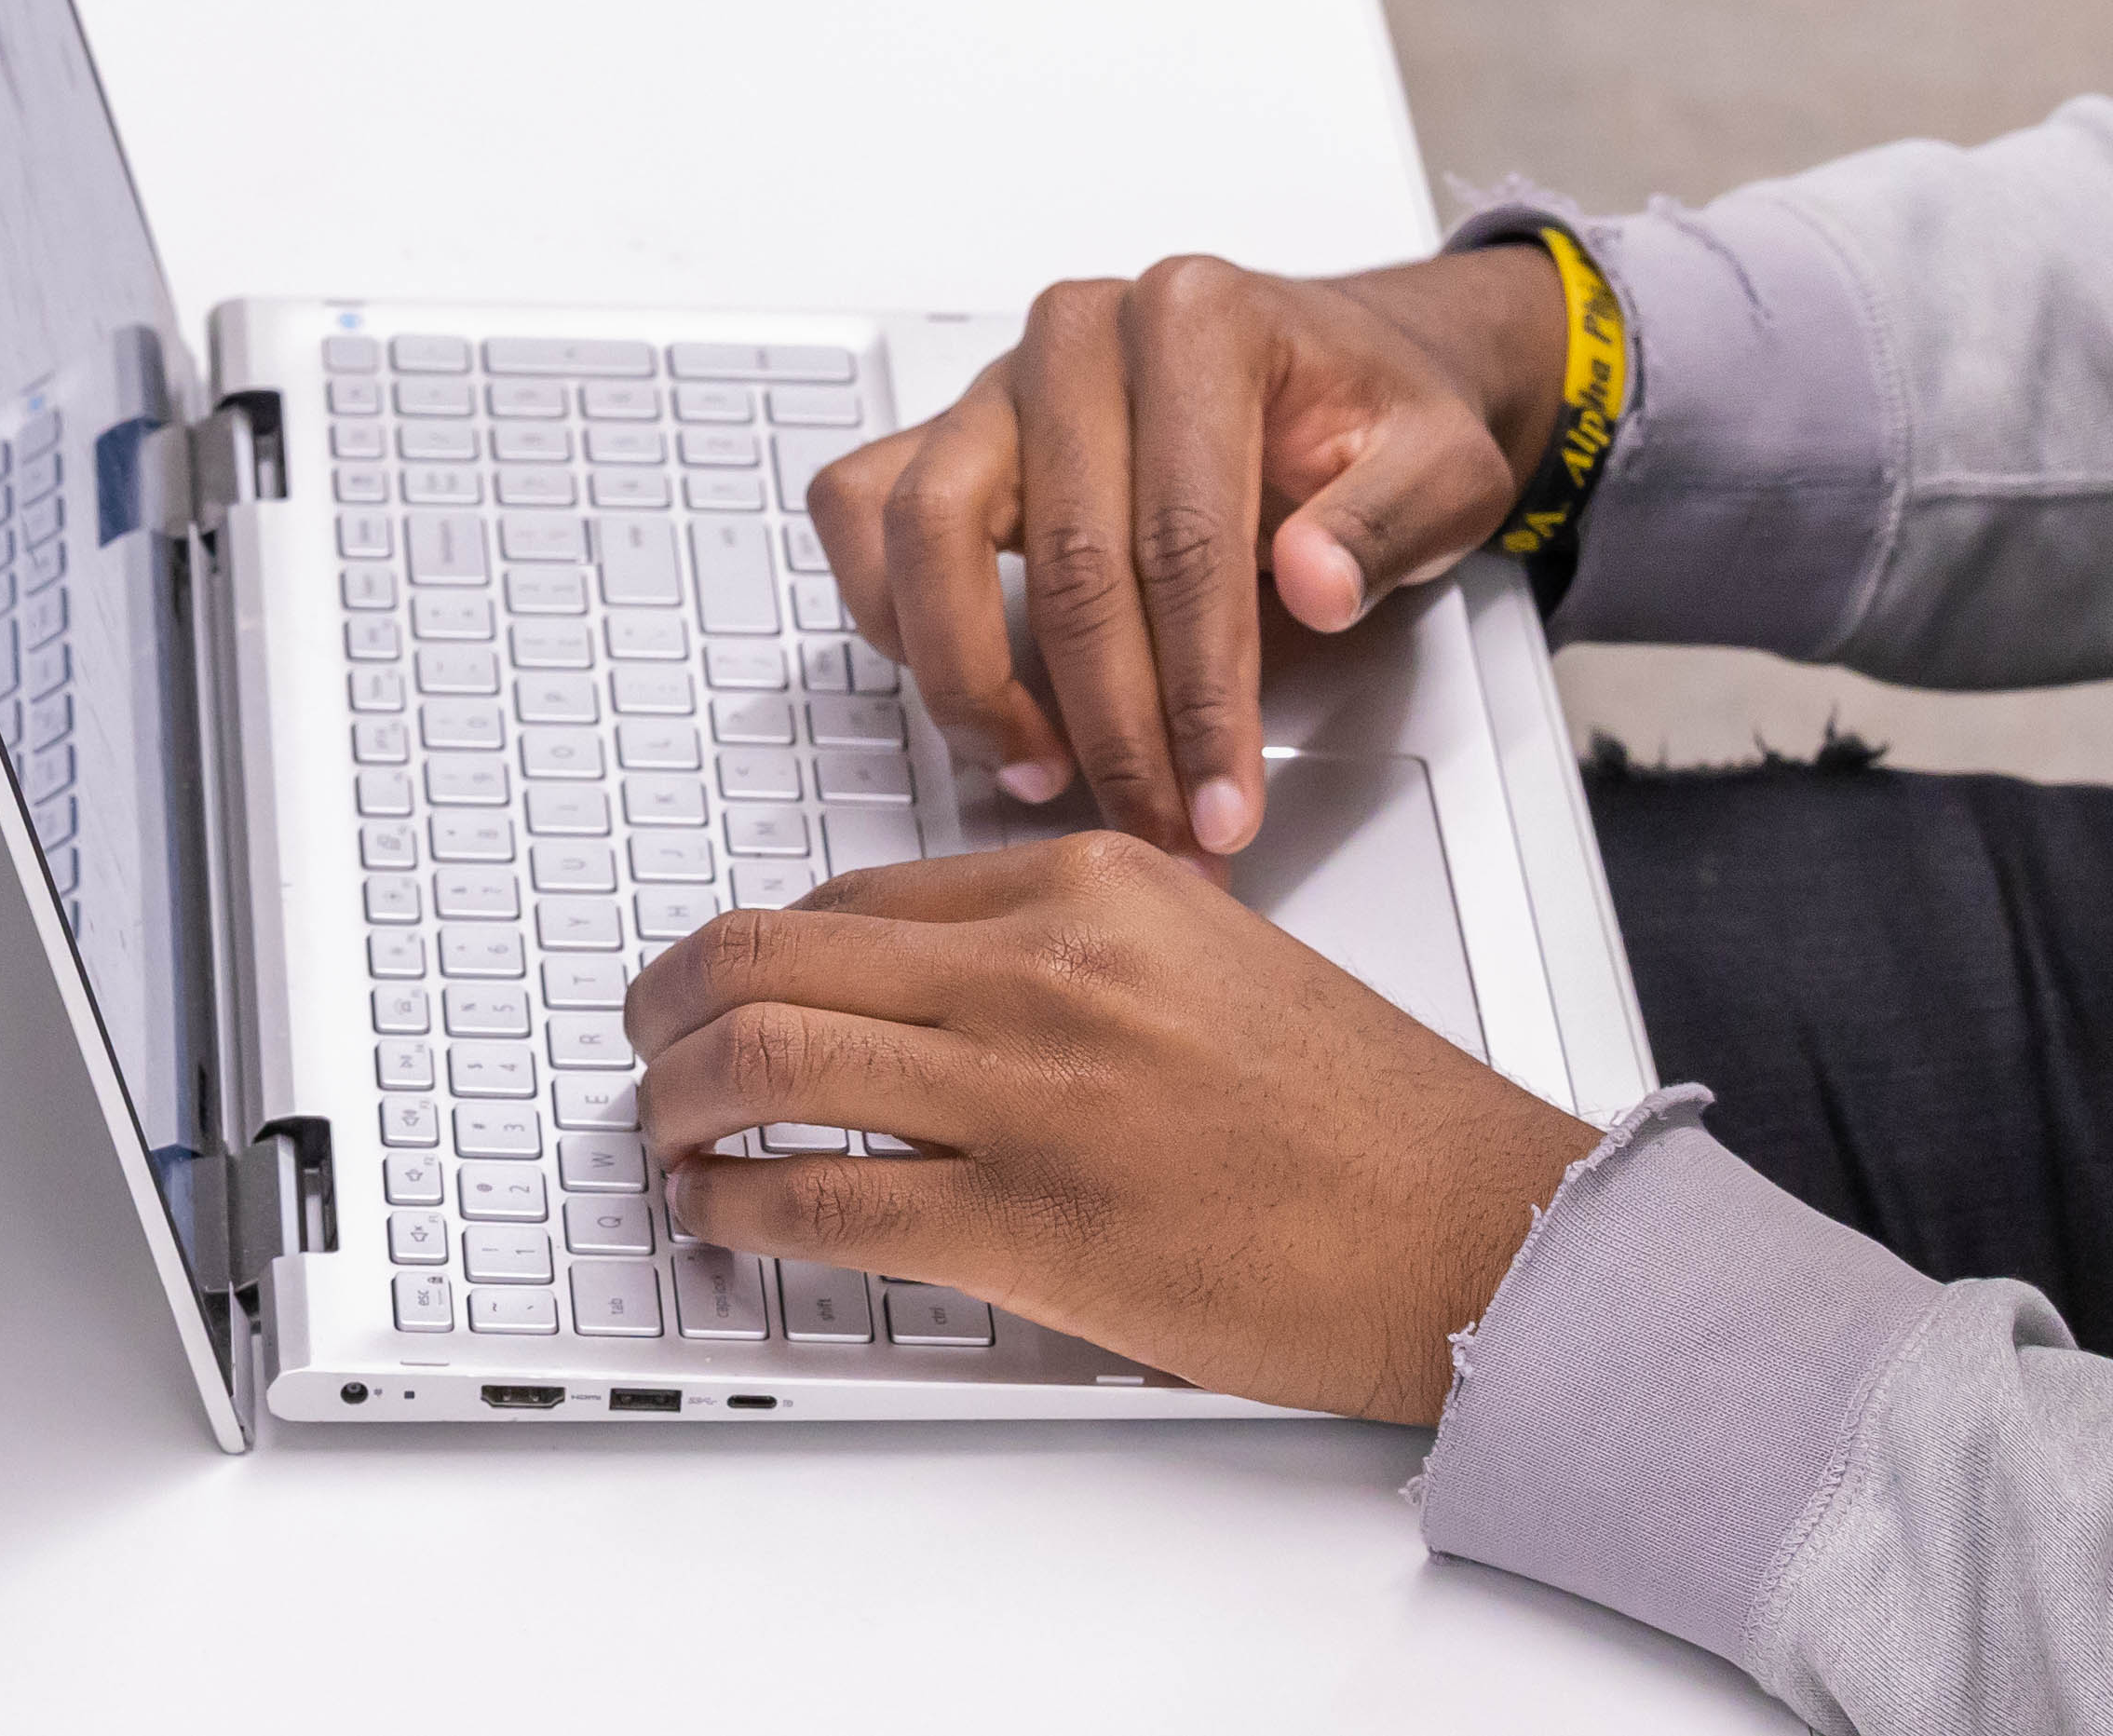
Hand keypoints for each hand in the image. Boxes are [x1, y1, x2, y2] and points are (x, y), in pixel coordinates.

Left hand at [623, 833, 1597, 1421]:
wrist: (1469, 1229)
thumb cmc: (1367, 1113)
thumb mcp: (1215, 952)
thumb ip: (1078, 940)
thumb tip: (940, 969)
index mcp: (1090, 884)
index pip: (859, 889)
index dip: (764, 945)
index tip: (730, 979)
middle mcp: (1045, 968)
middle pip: (773, 951)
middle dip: (671, 998)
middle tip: (644, 1034)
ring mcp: (1028, 1094)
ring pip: (769, 1059)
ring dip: (678, 1097)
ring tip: (661, 1126)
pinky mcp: (1026, 1223)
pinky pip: (825, 1200)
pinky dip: (739, 1205)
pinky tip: (721, 1212)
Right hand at [811, 248, 1565, 854]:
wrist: (1332, 371)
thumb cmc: (1369, 420)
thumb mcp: (1442, 464)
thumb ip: (1388, 521)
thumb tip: (1313, 585)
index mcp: (1199, 320)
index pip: (1185, 535)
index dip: (1203, 693)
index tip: (1221, 801)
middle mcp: (1081, 334)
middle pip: (1067, 557)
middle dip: (1110, 724)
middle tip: (1154, 825)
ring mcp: (998, 381)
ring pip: (927, 529)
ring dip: (973, 677)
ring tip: (1042, 771)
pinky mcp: (945, 430)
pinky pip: (863, 511)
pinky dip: (890, 612)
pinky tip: (972, 691)